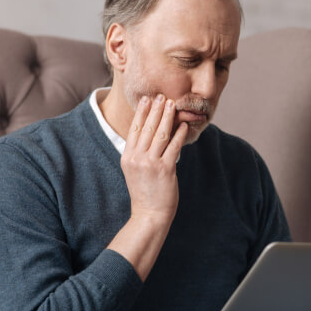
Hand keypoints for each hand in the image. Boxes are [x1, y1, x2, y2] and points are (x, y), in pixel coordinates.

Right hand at [120, 94, 188, 225]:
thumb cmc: (145, 192)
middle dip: (155, 110)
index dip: (141, 112)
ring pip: (160, 134)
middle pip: (147, 128)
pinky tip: (183, 126)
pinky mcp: (165, 169)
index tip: (147, 99)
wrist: (149, 214)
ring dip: (167, 117)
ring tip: (173, 105)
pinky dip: (179, 134)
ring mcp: (151, 163)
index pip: (135, 129)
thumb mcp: (134, 170)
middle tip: (162, 96)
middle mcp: (137, 158)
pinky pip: (173, 147)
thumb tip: (150, 134)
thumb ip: (139, 153)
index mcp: (127, 157)